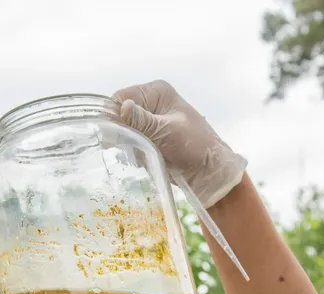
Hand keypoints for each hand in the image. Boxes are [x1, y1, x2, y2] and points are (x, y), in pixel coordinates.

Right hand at [113, 80, 246, 207]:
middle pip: (120, 113)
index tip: (114, 132)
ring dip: (127, 143)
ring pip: (123, 129)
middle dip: (120, 130)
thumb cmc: (194, 146)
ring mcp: (150, 121)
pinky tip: (141, 159)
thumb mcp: (167, 131)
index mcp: (157, 92)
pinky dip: (132, 151)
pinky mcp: (150, 139)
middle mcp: (151, 103)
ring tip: (138, 154)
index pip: (122, 96)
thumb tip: (121, 107)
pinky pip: (131, 142)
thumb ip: (142, 121)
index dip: (114, 114)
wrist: (209, 172)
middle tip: (127, 146)